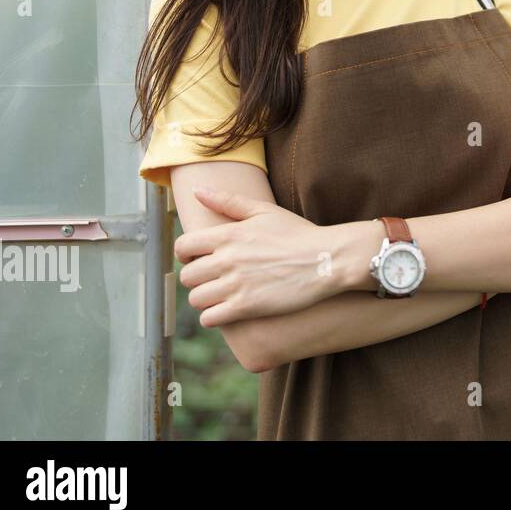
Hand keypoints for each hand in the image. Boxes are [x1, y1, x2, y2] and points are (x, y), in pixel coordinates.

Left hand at [174, 187, 348, 326]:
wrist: (327, 259)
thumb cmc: (299, 234)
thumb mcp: (265, 211)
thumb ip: (228, 201)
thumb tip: (198, 191)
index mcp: (229, 234)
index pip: (183, 246)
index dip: (184, 255)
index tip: (195, 259)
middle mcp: (227, 259)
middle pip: (187, 276)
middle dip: (197, 279)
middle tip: (213, 279)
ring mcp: (236, 284)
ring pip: (196, 299)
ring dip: (205, 299)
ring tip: (221, 296)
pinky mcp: (247, 307)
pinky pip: (210, 318)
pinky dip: (213, 317)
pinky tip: (227, 310)